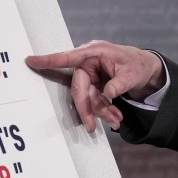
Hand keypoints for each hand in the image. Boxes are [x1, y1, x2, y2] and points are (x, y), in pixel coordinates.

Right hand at [25, 40, 165, 131]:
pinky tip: (115, 117)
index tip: (30, 60)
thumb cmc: (138, 64)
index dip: (49, 60)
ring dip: (100, 112)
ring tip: (116, 120)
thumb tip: (107, 94)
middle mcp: (89, 63)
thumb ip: (119, 84)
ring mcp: (91, 74)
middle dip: (86, 108)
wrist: (147, 70)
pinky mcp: (94, 84)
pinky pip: (94, 100)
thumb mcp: (132, 74)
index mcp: (94, 52)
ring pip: (87, 98)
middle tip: (91, 125)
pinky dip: (104, 110)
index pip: (68, 57)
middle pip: (79, 88)